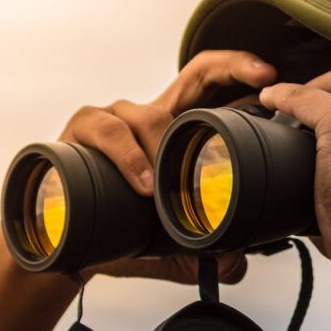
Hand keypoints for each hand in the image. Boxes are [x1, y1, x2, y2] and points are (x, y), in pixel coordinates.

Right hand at [57, 50, 277, 283]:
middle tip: (263, 80)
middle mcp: (148, 116)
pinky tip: (141, 184)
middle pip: (195, 74)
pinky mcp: (81, 128)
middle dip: (231, 67)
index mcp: (174, 134)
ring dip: (163, 147)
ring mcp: (115, 117)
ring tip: (165, 186)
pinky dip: (128, 156)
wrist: (58, 244)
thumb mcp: (169, 246)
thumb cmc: (115, 232)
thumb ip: (205, 252)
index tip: (272, 78)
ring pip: (148, 114)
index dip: (243, 75)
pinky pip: (106, 130)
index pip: (213, 90)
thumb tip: (238, 262)